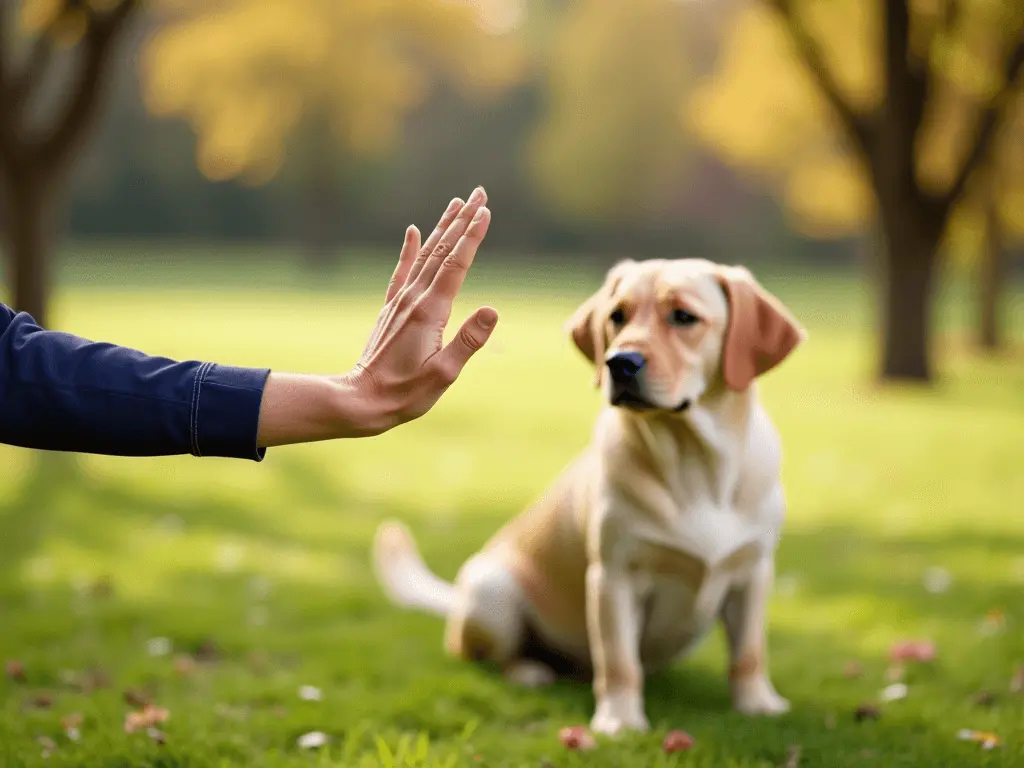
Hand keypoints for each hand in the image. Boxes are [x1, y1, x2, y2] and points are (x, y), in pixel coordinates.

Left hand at [255, 188, 495, 447]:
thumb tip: (493, 310)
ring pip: (426, 255)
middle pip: (443, 251)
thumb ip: (468, 341)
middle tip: (479, 193)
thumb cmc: (406, 392)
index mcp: (430, 311)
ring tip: (457, 203)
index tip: (486, 211)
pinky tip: (414, 231)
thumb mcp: (444, 373)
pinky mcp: (392, 309)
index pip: (456, 265)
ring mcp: (401, 302)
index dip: (472, 236)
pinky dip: (410, 249)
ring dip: (443, 228)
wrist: (362, 398)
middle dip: (462, 220)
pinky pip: (403, 271)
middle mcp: (414, 299)